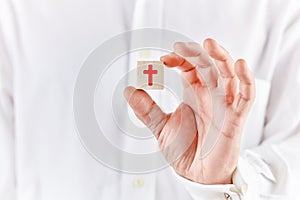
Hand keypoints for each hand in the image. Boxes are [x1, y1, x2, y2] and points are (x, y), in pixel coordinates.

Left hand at [123, 39, 254, 183]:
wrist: (196, 174)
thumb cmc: (183, 150)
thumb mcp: (161, 127)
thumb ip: (147, 110)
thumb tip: (128, 90)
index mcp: (193, 94)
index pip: (190, 67)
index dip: (179, 59)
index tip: (162, 60)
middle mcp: (210, 95)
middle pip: (209, 65)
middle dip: (197, 53)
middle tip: (181, 47)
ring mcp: (224, 104)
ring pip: (228, 74)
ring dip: (220, 58)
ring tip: (208, 44)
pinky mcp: (236, 118)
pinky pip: (246, 96)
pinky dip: (246, 80)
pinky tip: (240, 65)